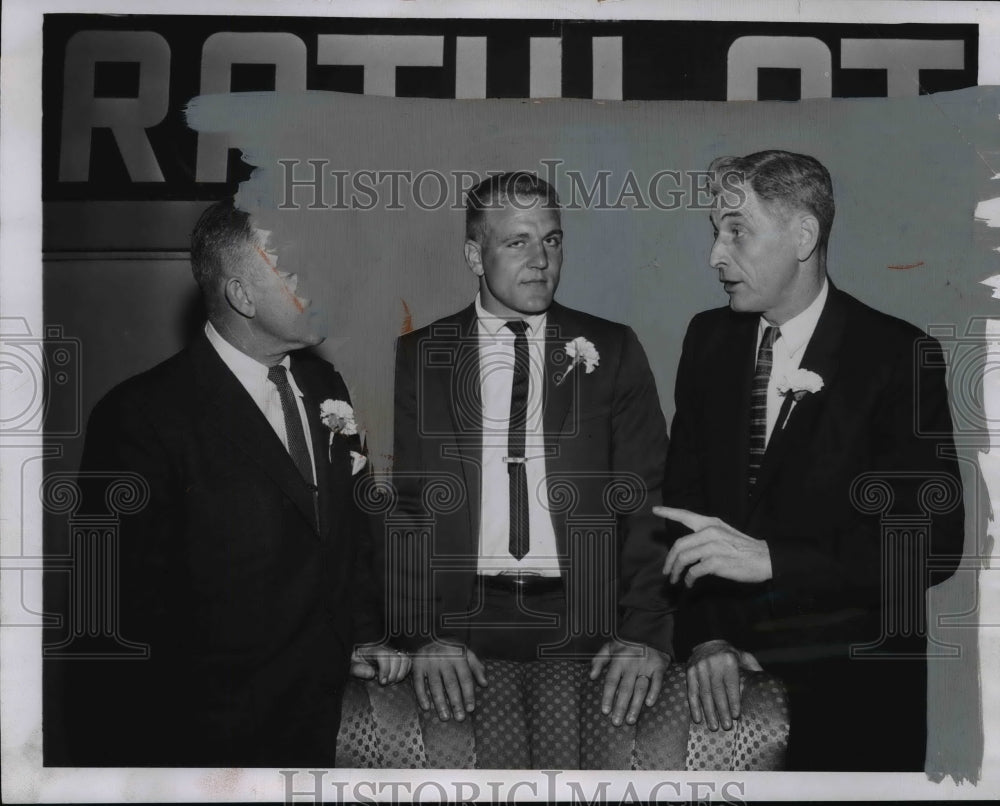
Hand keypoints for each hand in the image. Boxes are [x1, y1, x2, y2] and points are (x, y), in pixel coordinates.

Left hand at [350, 643, 410, 684]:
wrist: (357, 658)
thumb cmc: (355, 663)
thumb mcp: (351, 667)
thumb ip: (358, 669)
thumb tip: (372, 673)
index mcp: (370, 649)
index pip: (383, 654)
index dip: (385, 669)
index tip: (382, 681)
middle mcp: (383, 648)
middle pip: (396, 657)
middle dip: (393, 673)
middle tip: (386, 683)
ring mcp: (392, 651)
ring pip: (404, 658)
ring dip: (401, 673)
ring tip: (392, 681)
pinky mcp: (398, 656)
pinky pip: (408, 661)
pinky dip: (405, 671)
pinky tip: (397, 678)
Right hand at [411, 640, 487, 721]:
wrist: (429, 632)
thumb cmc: (452, 647)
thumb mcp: (467, 652)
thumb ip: (476, 667)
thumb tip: (485, 683)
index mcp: (458, 657)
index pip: (465, 679)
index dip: (469, 694)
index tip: (471, 709)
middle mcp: (444, 660)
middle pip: (451, 684)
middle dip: (456, 702)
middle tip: (460, 718)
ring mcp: (430, 662)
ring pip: (435, 685)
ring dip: (440, 703)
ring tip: (445, 717)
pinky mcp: (417, 665)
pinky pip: (418, 682)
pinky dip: (421, 695)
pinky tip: (426, 707)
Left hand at [589, 640, 669, 726]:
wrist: (648, 630)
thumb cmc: (626, 643)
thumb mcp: (609, 647)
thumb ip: (599, 661)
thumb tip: (591, 676)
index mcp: (618, 660)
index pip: (611, 681)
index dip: (607, 697)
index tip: (605, 711)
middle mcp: (632, 664)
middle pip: (625, 689)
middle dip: (620, 707)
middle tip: (617, 722)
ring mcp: (646, 666)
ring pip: (640, 688)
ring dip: (635, 705)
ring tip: (630, 720)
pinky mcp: (659, 666)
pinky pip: (657, 681)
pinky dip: (654, 692)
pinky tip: (649, 704)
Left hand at [655, 506, 771, 586]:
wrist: (766, 558)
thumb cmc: (744, 548)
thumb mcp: (725, 534)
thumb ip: (705, 536)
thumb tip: (687, 549)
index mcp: (711, 523)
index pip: (686, 516)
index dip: (669, 512)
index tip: (655, 510)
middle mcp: (710, 532)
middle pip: (679, 545)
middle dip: (669, 560)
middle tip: (666, 571)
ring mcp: (713, 547)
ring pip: (684, 558)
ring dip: (676, 572)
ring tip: (675, 580)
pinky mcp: (716, 562)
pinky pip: (694, 572)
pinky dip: (689, 579)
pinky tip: (690, 583)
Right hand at [685, 639, 762, 730]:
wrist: (707, 641)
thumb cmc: (730, 654)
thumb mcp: (744, 656)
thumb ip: (753, 668)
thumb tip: (766, 681)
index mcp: (729, 659)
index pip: (732, 685)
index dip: (734, 701)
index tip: (736, 715)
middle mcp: (713, 662)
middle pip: (718, 691)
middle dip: (722, 711)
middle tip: (726, 726)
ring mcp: (700, 667)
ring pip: (705, 694)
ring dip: (709, 712)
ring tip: (714, 726)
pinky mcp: (690, 671)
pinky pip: (692, 691)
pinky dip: (694, 706)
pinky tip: (697, 718)